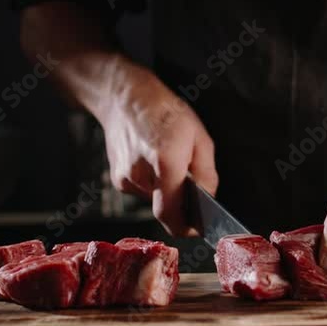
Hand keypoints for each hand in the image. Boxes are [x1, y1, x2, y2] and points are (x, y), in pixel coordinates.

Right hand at [98, 65, 217, 235]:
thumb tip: (208, 198)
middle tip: (189, 183)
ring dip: (167, 190)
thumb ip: (206, 173)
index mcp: (165, 162)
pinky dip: (153, 183)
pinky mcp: (118, 179)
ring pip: (155, 200)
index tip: (198, 228)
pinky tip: (153, 160)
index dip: (186, 228)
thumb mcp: (199, 136)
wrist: (123, 97)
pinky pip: (143, 191)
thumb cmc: (164, 111)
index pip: (172, 214)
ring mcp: (126, 179)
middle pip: (166, 210)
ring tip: (168, 161)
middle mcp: (142, 175)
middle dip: (181, 203)